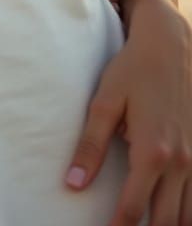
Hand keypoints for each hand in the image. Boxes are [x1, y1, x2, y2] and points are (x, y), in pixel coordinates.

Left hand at [66, 0, 191, 225]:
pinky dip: (187, 213)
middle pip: (167, 220)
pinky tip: (173, 216)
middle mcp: (181, 163)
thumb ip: (89, 145)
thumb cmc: (132, 71)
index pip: (133, 207)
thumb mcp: (104, 103)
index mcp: (152, 153)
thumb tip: (73, 185)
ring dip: (169, 225)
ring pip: (189, 215)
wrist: (170, 47)